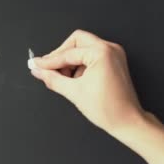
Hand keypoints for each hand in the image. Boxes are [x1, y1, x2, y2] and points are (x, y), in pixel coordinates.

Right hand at [30, 29, 144, 134]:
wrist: (127, 122)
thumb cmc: (109, 109)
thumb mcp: (74, 93)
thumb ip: (53, 79)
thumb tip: (38, 71)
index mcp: (101, 53)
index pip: (68, 53)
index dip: (49, 61)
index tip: (35, 64)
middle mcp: (110, 49)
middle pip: (76, 41)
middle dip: (61, 55)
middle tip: (50, 69)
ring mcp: (114, 54)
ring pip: (83, 48)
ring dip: (71, 61)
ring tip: (65, 80)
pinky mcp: (114, 62)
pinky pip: (91, 57)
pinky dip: (80, 66)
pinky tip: (75, 81)